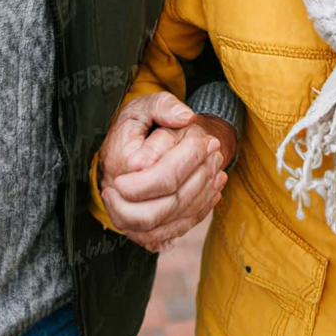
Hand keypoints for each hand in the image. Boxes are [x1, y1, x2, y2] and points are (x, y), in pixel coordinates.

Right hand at [98, 92, 233, 252]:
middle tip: (215, 154)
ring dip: (202, 194)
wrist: (124, 149)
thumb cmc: (135, 125)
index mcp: (118, 164)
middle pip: (168, 203)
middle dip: (199, 179)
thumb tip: (186, 118)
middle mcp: (118, 197)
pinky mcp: (143, 231)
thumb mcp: (144, 104)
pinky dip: (198, 211)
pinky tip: (212, 189)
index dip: (190, 157)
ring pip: (172, 220)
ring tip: (217, 168)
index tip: (206, 140)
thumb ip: (163, 105)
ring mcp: (129, 218)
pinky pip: (173, 231)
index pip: (160, 176)